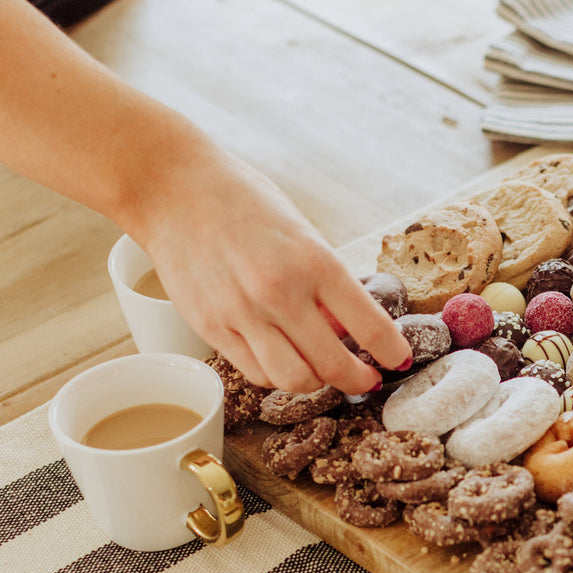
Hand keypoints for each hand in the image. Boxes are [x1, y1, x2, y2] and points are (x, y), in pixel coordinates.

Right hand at [135, 149, 409, 393]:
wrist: (174, 189)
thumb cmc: (244, 202)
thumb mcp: (303, 233)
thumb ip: (327, 282)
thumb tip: (348, 329)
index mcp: (315, 261)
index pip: (370, 326)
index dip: (391, 351)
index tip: (398, 359)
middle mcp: (281, 292)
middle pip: (333, 366)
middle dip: (358, 379)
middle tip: (365, 378)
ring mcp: (242, 314)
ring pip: (294, 380)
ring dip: (316, 383)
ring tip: (323, 372)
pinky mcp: (211, 327)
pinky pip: (256, 371)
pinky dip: (277, 374)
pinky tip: (285, 360)